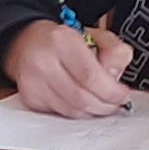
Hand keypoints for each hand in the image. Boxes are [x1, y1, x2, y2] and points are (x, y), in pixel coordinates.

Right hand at [0, 18, 130, 117]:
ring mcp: (33, 83)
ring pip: (71, 110)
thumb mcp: (94, 34)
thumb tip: (115, 77)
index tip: (123, 96)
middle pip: (81, 98)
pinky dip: (77, 114)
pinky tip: (84, 105)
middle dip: (105, 106)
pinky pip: (60, 114)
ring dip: (92, 112)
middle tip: (116, 104)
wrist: (25, 43)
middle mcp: (43, 62)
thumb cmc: (62, 41)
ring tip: (102, 105)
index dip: (111, 92)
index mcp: (61, 41)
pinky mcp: (29, 98)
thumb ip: (114, 50)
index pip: (90, 76)